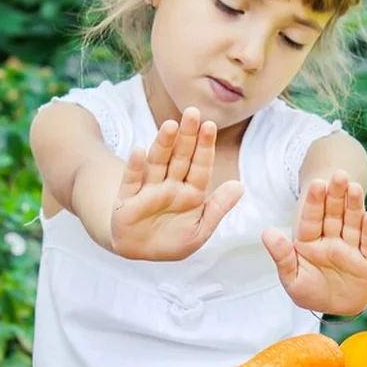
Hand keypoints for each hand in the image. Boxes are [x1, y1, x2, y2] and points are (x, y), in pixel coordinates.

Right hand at [111, 107, 242, 260]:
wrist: (141, 252)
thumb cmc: (173, 240)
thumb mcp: (200, 230)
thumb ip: (218, 208)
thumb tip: (240, 185)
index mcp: (191, 191)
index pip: (200, 166)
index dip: (205, 146)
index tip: (210, 126)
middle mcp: (170, 185)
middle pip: (179, 157)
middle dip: (186, 136)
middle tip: (193, 113)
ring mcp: (148, 189)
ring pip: (157, 162)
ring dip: (163, 144)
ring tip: (170, 125)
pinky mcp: (127, 199)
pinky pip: (131, 181)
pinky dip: (134, 167)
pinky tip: (139, 151)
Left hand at [261, 170, 366, 314]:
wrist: (338, 308)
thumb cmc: (311, 292)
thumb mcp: (292, 278)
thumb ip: (282, 255)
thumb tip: (266, 232)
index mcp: (310, 241)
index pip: (312, 218)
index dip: (315, 201)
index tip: (316, 184)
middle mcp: (332, 239)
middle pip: (334, 214)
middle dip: (336, 194)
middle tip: (339, 174)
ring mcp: (351, 248)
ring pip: (352, 223)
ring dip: (354, 205)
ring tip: (355, 187)